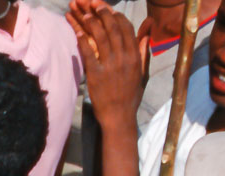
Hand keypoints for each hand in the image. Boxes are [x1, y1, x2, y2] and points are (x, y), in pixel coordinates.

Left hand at [68, 0, 146, 128]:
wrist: (119, 116)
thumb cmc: (130, 95)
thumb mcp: (142, 71)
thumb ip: (143, 48)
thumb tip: (148, 28)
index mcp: (135, 56)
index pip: (127, 29)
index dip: (116, 16)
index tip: (108, 8)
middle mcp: (124, 58)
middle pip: (114, 29)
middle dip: (103, 13)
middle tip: (94, 2)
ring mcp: (110, 66)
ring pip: (101, 38)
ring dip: (92, 22)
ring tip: (83, 12)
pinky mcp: (97, 75)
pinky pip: (89, 53)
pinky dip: (82, 40)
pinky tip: (77, 30)